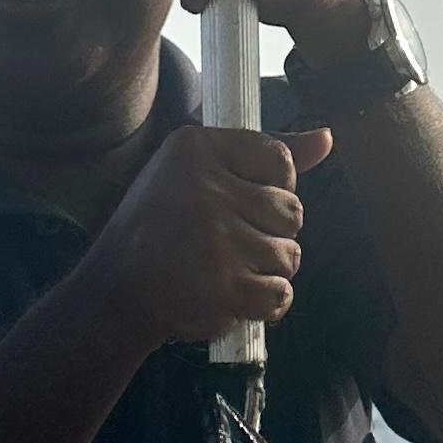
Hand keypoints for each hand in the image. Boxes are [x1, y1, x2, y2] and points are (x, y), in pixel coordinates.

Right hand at [90, 123, 334, 349]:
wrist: (116, 291)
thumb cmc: (161, 227)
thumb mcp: (196, 172)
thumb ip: (262, 155)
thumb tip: (327, 138)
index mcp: (196, 148)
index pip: (280, 161)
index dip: (273, 189)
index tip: (241, 205)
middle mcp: (205, 188)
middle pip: (292, 212)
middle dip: (272, 235)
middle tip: (231, 244)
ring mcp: (215, 238)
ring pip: (290, 256)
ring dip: (267, 271)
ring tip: (229, 271)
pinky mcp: (222, 285)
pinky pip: (280, 295)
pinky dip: (265, 304)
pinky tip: (237, 297)